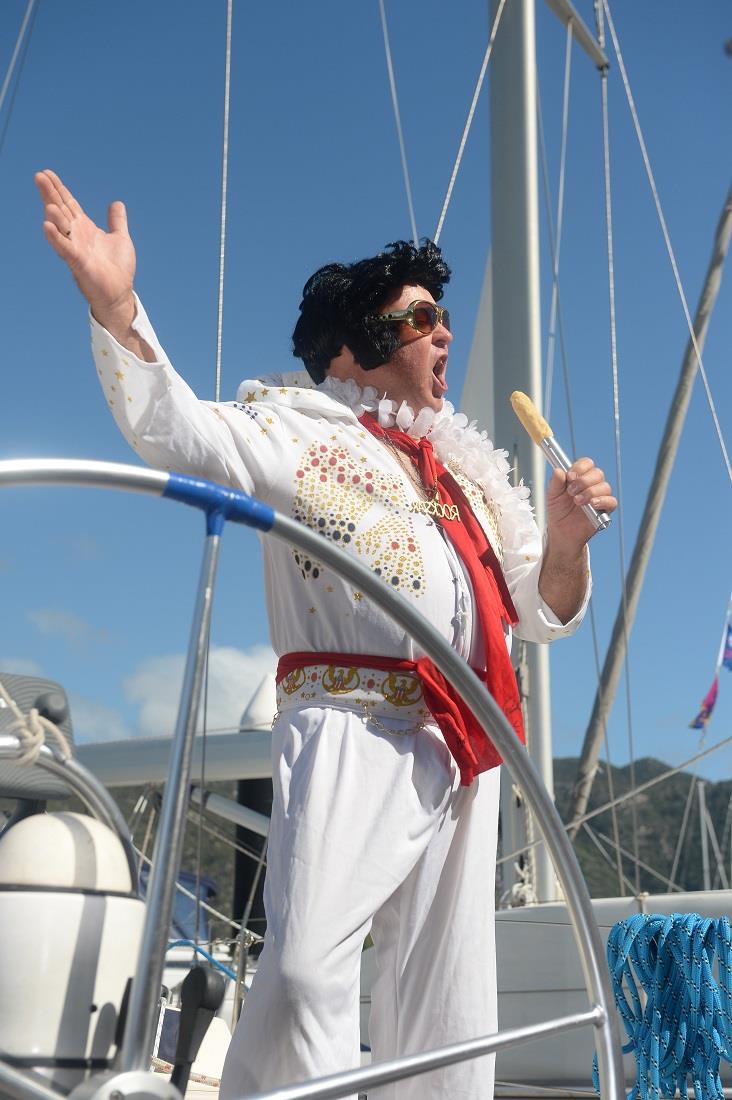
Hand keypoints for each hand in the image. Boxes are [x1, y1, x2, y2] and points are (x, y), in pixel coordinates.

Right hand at [35, 168, 136, 334]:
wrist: (119, 293)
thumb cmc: (118, 269)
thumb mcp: (120, 238)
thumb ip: (117, 221)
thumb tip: (117, 203)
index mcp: (85, 228)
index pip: (69, 204)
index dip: (59, 188)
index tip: (47, 173)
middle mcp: (77, 236)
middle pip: (61, 210)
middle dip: (50, 193)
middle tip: (39, 176)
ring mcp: (75, 248)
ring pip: (61, 227)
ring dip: (53, 214)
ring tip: (47, 200)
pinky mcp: (78, 263)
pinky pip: (64, 248)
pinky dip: (56, 237)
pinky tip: (46, 225)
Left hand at [546, 457, 616, 555]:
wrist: (561, 531)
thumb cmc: (558, 511)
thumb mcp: (552, 495)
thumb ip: (555, 482)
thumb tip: (559, 470)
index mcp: (580, 477)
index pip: (587, 464)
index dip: (580, 468)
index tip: (570, 476)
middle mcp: (592, 484)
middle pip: (597, 473)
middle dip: (583, 481)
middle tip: (571, 492)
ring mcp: (600, 496)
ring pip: (604, 486)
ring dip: (590, 492)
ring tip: (577, 501)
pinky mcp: (606, 509)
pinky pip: (611, 501)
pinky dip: (602, 501)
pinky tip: (592, 504)